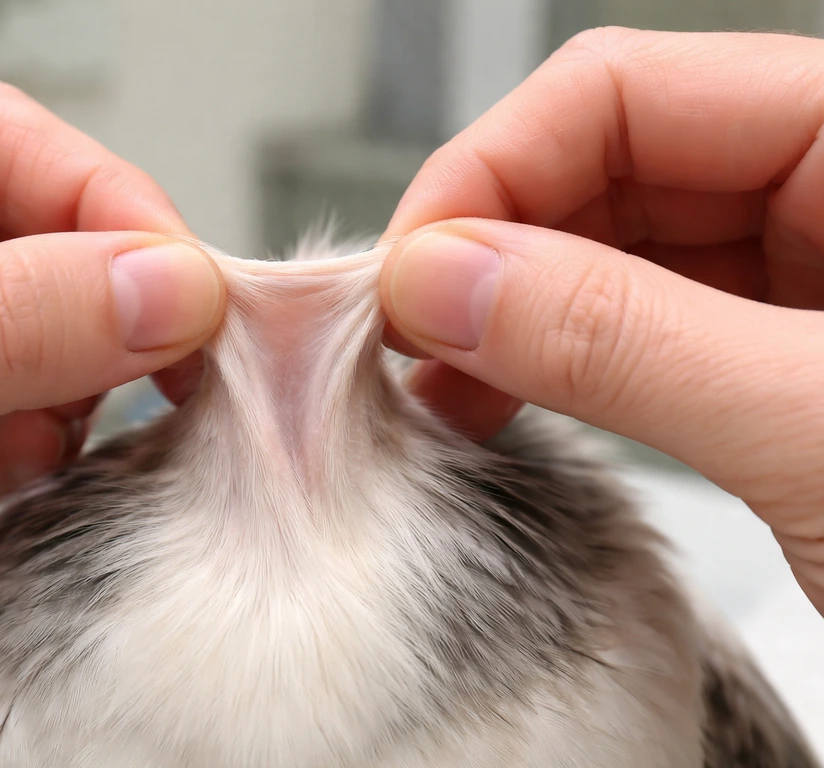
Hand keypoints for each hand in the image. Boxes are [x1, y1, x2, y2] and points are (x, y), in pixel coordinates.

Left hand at [0, 81, 224, 650]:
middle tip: (189, 351)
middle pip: (24, 238)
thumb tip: (158, 287)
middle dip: (110, 292)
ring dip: (90, 374)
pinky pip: (14, 431)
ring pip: (34, 340)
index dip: (95, 195)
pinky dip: (56, 446)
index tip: (179, 276)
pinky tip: (55, 467)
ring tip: (117, 417)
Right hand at [379, 29, 823, 612]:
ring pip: (603, 255)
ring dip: (505, 311)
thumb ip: (622, 338)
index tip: (412, 273)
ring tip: (437, 381)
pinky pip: (629, 334)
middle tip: (403, 335)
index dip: (493, 171)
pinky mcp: (766, 371)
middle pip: (601, 168)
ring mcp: (796, 288)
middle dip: (487, 248)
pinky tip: (502, 400)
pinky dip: (551, 364)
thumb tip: (443, 279)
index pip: (625, 92)